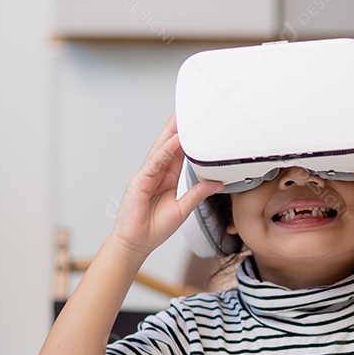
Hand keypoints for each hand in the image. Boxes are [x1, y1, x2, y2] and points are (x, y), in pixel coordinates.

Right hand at [108, 113, 222, 260]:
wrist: (136, 243)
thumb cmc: (154, 228)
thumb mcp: (184, 208)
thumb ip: (198, 193)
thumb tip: (216, 183)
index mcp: (166, 178)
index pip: (178, 153)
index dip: (186, 139)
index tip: (195, 125)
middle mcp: (156, 174)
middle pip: (167, 146)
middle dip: (177, 129)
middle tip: (187, 111)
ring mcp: (146, 176)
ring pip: (160, 150)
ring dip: (171, 134)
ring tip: (182, 119)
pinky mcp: (139, 183)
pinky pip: (154, 164)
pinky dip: (164, 152)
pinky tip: (174, 142)